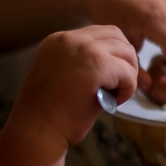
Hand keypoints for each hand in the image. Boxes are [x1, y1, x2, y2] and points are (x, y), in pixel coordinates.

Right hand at [6, 26, 137, 153]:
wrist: (36, 132)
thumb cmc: (50, 113)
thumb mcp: (64, 75)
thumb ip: (85, 63)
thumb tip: (119, 61)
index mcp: (58, 40)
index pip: (98, 34)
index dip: (112, 53)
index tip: (112, 75)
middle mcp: (69, 39)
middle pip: (116, 35)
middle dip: (126, 59)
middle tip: (121, 83)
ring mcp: (83, 49)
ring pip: (126, 52)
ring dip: (128, 74)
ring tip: (116, 95)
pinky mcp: (97, 66)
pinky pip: (128, 72)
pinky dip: (128, 88)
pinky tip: (116, 102)